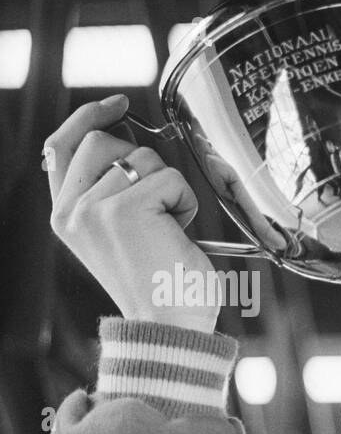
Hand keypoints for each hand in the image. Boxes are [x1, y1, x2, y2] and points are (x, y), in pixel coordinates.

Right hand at [45, 94, 219, 332]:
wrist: (170, 329)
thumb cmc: (162, 288)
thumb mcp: (124, 236)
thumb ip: (111, 194)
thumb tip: (128, 146)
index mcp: (65, 216)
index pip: (61, 147)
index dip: (87, 117)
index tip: (118, 104)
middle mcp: (71, 211)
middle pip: (102, 141)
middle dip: (142, 159)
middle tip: (162, 201)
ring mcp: (94, 209)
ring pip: (143, 158)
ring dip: (170, 188)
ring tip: (171, 229)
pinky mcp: (124, 210)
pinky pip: (170, 178)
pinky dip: (185, 201)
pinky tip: (181, 234)